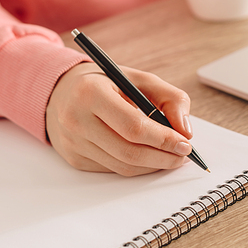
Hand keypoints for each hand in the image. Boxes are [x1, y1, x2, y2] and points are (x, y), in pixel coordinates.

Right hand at [46, 62, 192, 175]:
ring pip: (122, 166)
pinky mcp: (74, 158)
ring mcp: (72, 142)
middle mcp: (76, 119)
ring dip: (152, 165)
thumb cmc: (105, 83)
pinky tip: (147, 157)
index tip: (185, 143)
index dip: (163, 139)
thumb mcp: (137, 78)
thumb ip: (169, 98)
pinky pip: (112, 169)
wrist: (61, 91)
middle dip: (163, 157)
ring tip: (170, 157)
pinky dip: (135, 167)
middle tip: (182, 155)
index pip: (133, 126)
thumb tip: (185, 130)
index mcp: (91, 92)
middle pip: (129, 151)